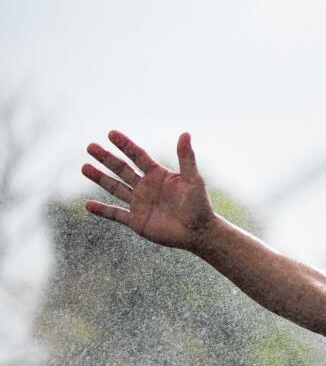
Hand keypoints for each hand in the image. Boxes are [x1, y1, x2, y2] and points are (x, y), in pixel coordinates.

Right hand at [82, 131, 215, 250]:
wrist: (199, 232)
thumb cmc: (199, 205)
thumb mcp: (193, 179)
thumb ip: (186, 158)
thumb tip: (185, 133)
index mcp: (158, 175)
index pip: (138, 156)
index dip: (125, 145)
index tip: (111, 133)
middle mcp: (146, 187)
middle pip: (122, 169)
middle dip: (106, 158)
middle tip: (90, 147)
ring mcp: (140, 203)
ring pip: (115, 188)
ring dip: (100, 178)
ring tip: (84, 167)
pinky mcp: (136, 221)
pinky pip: (116, 215)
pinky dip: (102, 210)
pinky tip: (88, 205)